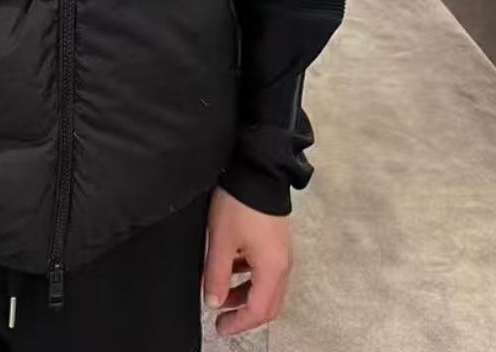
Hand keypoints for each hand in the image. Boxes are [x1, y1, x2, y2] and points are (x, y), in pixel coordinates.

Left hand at [202, 187, 293, 337]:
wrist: (259, 168)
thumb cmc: (240, 204)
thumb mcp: (221, 240)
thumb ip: (216, 275)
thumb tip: (212, 302)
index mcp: (272, 269)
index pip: (259, 311)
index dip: (239, 323)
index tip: (219, 327)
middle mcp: (283, 264)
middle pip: (268, 303)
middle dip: (244, 313)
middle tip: (221, 318)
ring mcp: (282, 251)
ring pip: (267, 286)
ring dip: (245, 294)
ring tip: (221, 292)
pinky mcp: (277, 238)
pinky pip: (266, 268)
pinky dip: (249, 276)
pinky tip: (231, 267)